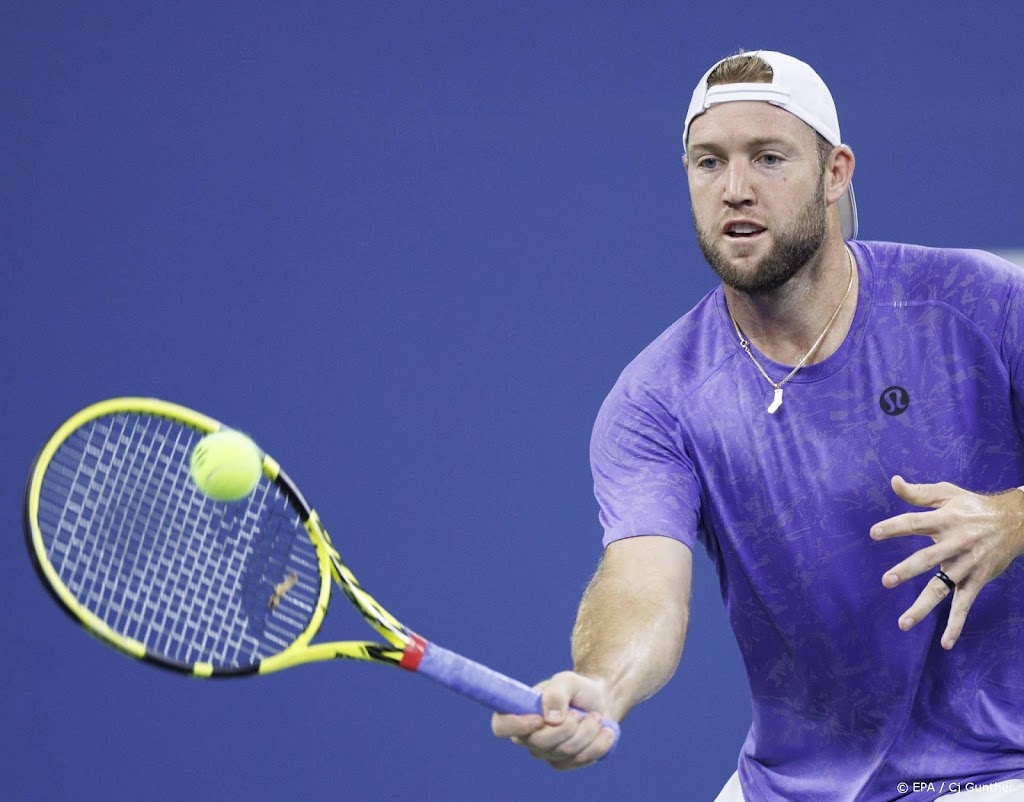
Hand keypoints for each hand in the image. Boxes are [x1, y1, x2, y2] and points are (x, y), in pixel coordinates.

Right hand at [490, 671, 617, 769]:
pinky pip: (580, 760)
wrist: (600, 701)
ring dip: (586, 732)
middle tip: (580, 713)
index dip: (516, 726)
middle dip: (567, 727)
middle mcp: (528, 736)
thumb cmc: (577, 689)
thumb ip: (557, 693)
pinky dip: (597, 744)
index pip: (501, 726)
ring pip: (564, 752)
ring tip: (595, 717)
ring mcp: (546, 753)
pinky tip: (602, 731)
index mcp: (520, 712)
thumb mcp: (567, 681)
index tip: (539, 719)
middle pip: (539, 743)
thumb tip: (551, 719)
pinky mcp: (565, 763)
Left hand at [870, 475, 1023, 648]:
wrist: (1015, 522)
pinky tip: (945, 643)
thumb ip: (918, 492)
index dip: (895, 528)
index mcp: (945, 520)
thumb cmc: (972, 506)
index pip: (915, 523)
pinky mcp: (977, 580)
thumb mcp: (947, 493)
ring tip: (903, 623)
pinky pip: (964, 605)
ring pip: (942, 588)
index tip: (874, 534)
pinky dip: (956, 625)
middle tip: (886, 581)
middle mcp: (955, 543)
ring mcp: (966, 565)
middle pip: (927, 558)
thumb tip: (893, 481)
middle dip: (907, 571)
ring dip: (923, 607)